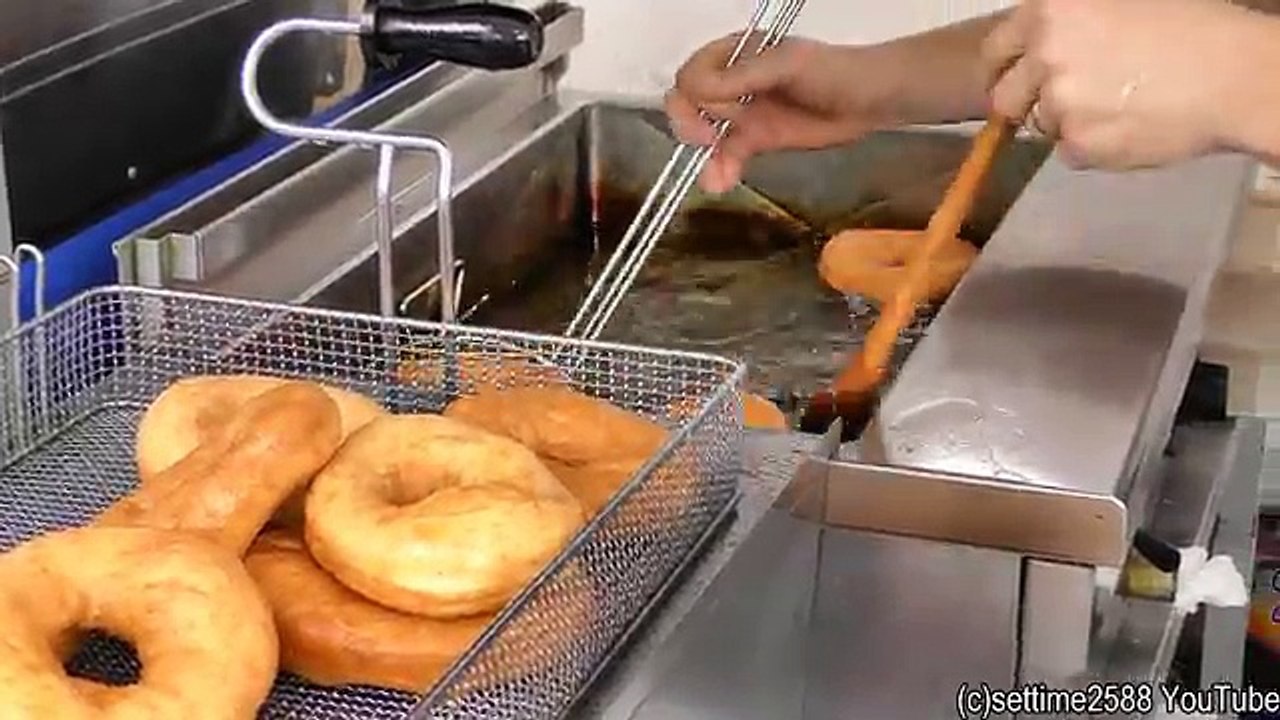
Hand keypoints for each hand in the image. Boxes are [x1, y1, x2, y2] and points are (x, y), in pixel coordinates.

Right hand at [665, 34, 878, 193]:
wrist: (871, 101)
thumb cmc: (833, 71)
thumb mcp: (786, 65)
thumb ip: (742, 77)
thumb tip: (696, 92)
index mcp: (735, 54)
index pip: (692, 75)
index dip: (694, 97)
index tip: (711, 116)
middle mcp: (733, 82)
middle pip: (689, 105)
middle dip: (692, 127)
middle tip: (708, 142)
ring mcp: (744, 112)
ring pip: (705, 136)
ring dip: (704, 158)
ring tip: (715, 178)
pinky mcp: (757, 140)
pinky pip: (726, 156)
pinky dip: (720, 170)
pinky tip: (722, 182)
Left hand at [982, 0, 1262, 169]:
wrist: (1235, 74)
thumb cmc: (1191, 27)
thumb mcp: (1119, 2)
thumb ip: (1069, 21)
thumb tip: (1035, 44)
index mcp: (1050, 9)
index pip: (997, 48)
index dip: (1006, 67)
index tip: (1018, 78)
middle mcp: (1044, 53)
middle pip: (1005, 95)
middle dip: (1026, 102)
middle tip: (1064, 102)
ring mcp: (1057, 100)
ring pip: (1040, 125)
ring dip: (1066, 123)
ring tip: (1116, 107)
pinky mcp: (1077, 142)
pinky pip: (1068, 152)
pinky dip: (1091, 147)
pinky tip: (1128, 126)